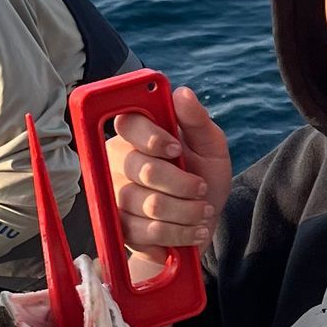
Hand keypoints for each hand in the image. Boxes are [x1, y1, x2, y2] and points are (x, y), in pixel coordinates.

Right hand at [108, 88, 230, 285]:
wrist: (201, 222)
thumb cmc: (203, 176)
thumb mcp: (211, 147)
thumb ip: (197, 121)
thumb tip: (182, 93)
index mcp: (137, 135)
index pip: (128, 124)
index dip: (152, 138)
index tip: (176, 150)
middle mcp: (119, 162)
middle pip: (144, 170)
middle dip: (183, 184)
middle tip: (201, 189)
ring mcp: (116, 195)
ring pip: (150, 204)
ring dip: (187, 211)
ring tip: (203, 212)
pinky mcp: (119, 227)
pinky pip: (146, 232)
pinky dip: (179, 233)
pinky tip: (194, 230)